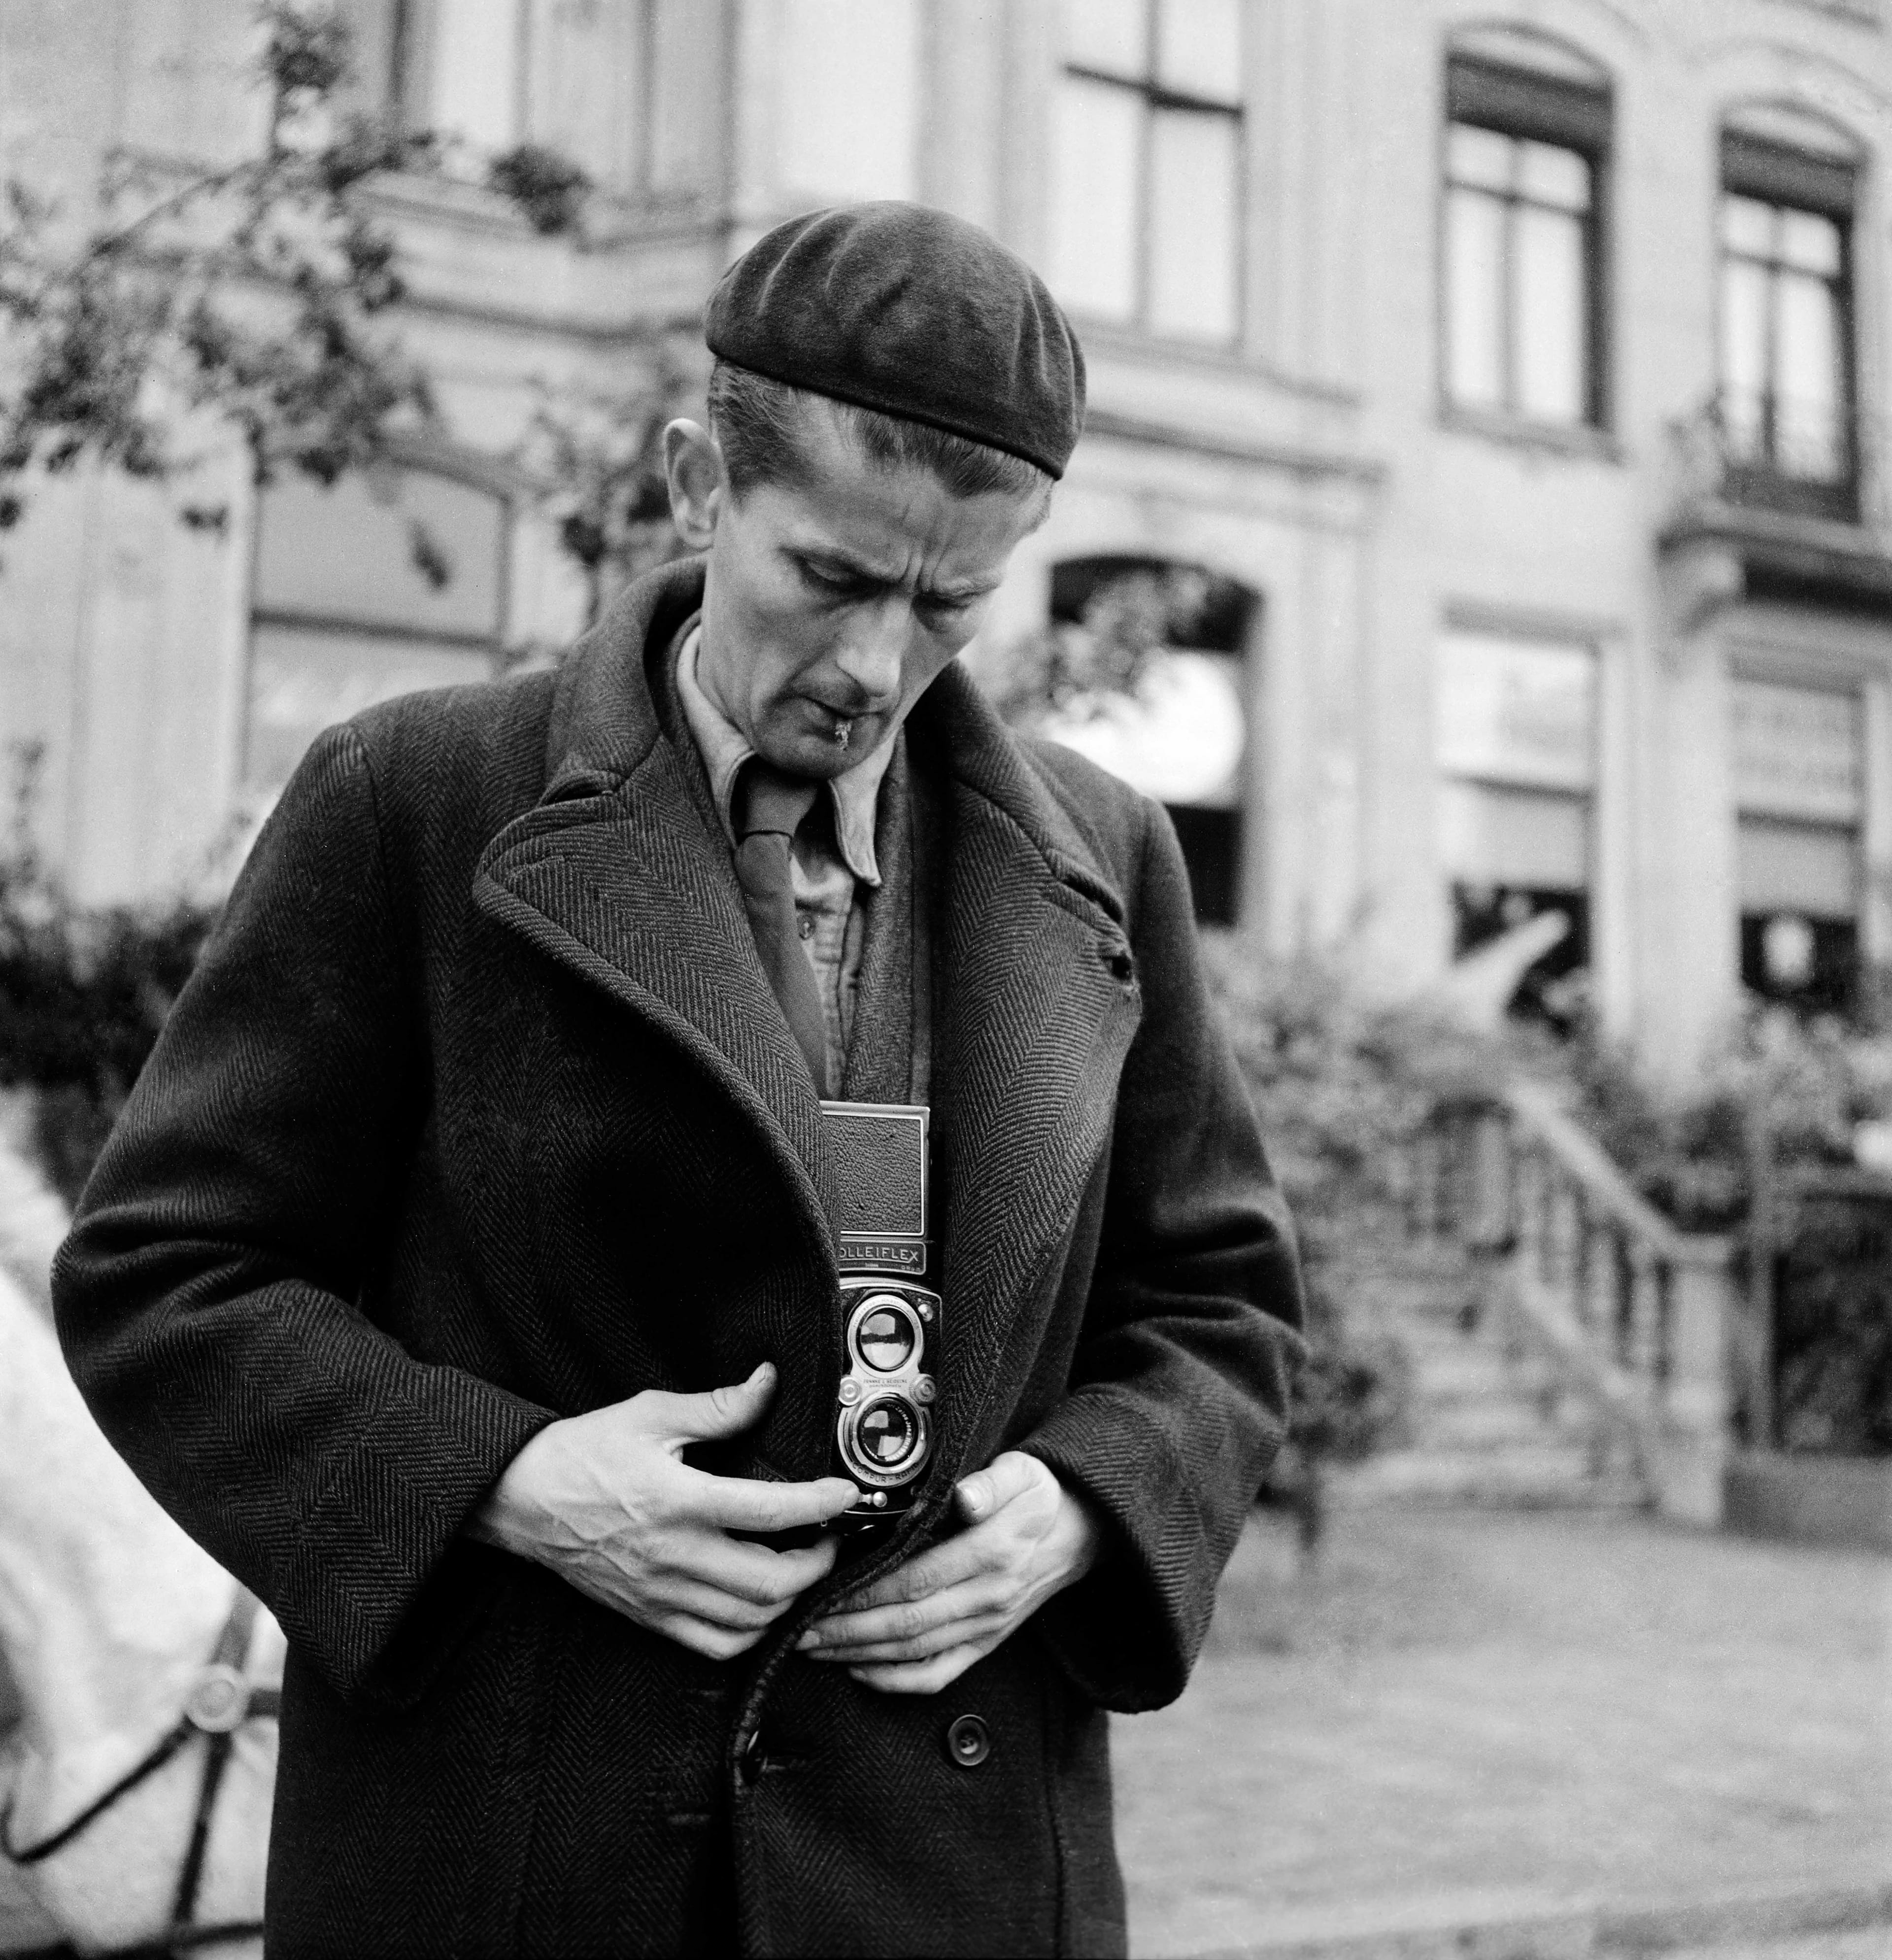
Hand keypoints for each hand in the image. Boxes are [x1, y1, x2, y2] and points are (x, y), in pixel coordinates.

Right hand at [471, 1363, 858, 1661]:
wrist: (522, 1498)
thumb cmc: (585, 1450)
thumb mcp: (650, 1413)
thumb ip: (717, 1406)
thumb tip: (768, 1384)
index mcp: (678, 1501)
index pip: (769, 1512)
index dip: (819, 1504)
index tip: (846, 1493)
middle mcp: (673, 1556)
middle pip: (769, 1582)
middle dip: (816, 1563)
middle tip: (829, 1534)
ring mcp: (660, 1594)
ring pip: (748, 1622)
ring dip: (788, 1600)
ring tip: (800, 1566)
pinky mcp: (647, 1616)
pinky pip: (713, 1645)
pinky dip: (750, 1632)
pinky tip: (760, 1602)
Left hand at [797, 1452, 1101, 1694]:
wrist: (1083, 1531)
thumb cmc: (1040, 1494)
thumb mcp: (1023, 1472)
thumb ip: (992, 1482)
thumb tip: (964, 1496)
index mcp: (995, 1552)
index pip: (917, 1578)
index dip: (865, 1589)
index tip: (821, 1589)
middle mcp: (990, 1597)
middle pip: (906, 1622)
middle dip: (846, 1629)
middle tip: (797, 1628)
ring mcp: (988, 1626)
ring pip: (915, 1651)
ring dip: (859, 1654)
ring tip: (812, 1648)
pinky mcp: (988, 1643)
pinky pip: (940, 1673)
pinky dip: (897, 1681)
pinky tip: (860, 1672)